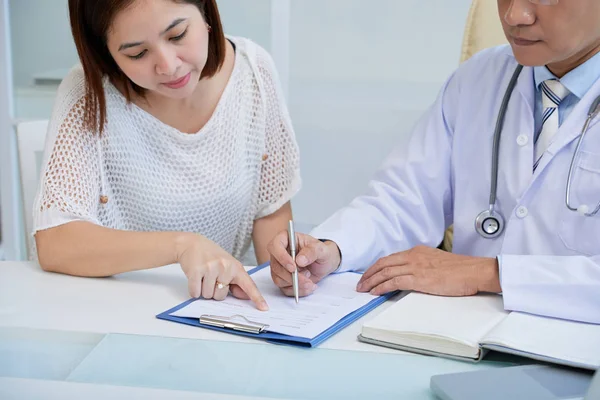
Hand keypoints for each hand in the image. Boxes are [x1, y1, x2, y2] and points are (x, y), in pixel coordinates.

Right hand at [176, 234, 267, 309]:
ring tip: (203, 276)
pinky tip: (195, 278)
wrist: (192, 243)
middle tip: (211, 277)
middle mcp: (225, 267)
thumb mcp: (228, 265)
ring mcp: (210, 268)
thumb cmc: (211, 256)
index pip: (248, 285)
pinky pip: (195, 292)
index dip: (257, 298)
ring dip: (203, 290)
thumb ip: (236, 282)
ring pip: (207, 296)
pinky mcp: (196, 270)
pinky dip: (193, 290)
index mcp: (235, 267)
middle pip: (220, 296)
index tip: (264, 308)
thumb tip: (244, 296)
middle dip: (214, 291)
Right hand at [267, 231, 340, 296]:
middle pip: (276, 267)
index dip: (281, 257)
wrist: (324, 263)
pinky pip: (285, 289)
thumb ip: (311, 252)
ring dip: (296, 284)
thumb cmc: (321, 252)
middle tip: (307, 276)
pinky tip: (309, 286)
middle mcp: (279, 254)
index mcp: (286, 239)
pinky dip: (298, 290)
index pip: (274, 246)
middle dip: (292, 276)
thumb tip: (299, 260)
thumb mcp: (321, 249)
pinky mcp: (283, 280)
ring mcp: (280, 268)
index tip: (293, 267)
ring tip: (310, 280)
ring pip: (279, 279)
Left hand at [356, 245, 500, 295]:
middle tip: (360, 283)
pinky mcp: (419, 278)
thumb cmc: (461, 270)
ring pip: (386, 272)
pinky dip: (382, 287)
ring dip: (371, 281)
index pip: (390, 258)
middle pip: (383, 263)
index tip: (369, 275)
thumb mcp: (436, 262)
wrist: (474, 271)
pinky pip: (394, 281)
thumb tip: (412, 274)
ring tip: (363, 289)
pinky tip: (375, 292)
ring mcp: (416, 267)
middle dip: (369, 274)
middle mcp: (413, 256)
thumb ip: (423, 265)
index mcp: (417, 251)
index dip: (376, 267)